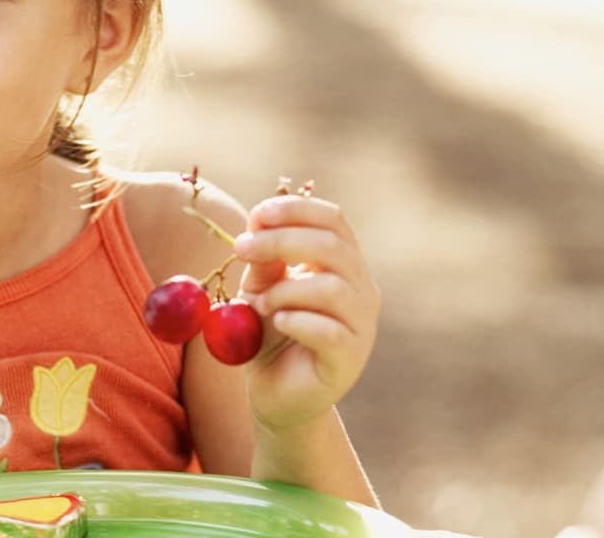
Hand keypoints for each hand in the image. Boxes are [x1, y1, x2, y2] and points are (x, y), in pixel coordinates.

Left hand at [233, 195, 379, 431]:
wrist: (276, 394)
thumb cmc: (271, 334)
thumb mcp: (261, 288)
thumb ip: (264, 260)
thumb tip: (257, 222)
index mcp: (342, 264)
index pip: (333, 220)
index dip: (297, 210)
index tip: (258, 214)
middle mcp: (361, 289)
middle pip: (332, 246)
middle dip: (281, 240)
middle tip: (242, 248)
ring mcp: (362, 325)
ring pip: (332, 287)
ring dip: (285, 289)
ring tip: (261, 304)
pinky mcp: (350, 359)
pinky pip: (330, 331)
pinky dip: (297, 320)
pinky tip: (277, 322)